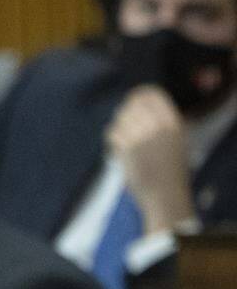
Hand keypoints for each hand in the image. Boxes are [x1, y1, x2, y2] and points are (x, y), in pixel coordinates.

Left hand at [106, 85, 194, 235]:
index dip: (139, 95)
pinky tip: (118, 148)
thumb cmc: (169, 169)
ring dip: (118, 127)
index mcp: (174, 122)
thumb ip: (161, 121)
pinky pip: (113, 132)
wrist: (164, 194)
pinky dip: (112, 139)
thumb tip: (138, 102)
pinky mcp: (128, 148)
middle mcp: (159, 126)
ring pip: (121, 118)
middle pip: (133, 104)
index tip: (132, 99)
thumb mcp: (175, 139)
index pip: (152, 94)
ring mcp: (143, 136)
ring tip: (124, 140)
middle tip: (124, 124)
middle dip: (125, 112)